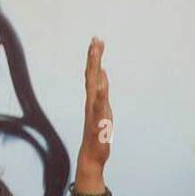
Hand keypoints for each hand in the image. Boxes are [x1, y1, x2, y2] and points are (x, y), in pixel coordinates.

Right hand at [78, 37, 112, 175]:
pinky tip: (101, 84)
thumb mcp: (103, 108)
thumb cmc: (98, 133)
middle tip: (95, 39)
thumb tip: (102, 73)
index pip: (93, 73)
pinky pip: (98, 107)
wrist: (92, 155)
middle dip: (93, 57)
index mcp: (93, 98)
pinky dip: (99, 95)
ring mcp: (93, 111)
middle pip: (91, 75)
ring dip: (94, 70)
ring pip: (93, 87)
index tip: (96, 40)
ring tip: (96, 54)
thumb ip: (102, 91)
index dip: (94, 57)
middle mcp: (91, 102)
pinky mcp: (97, 122)